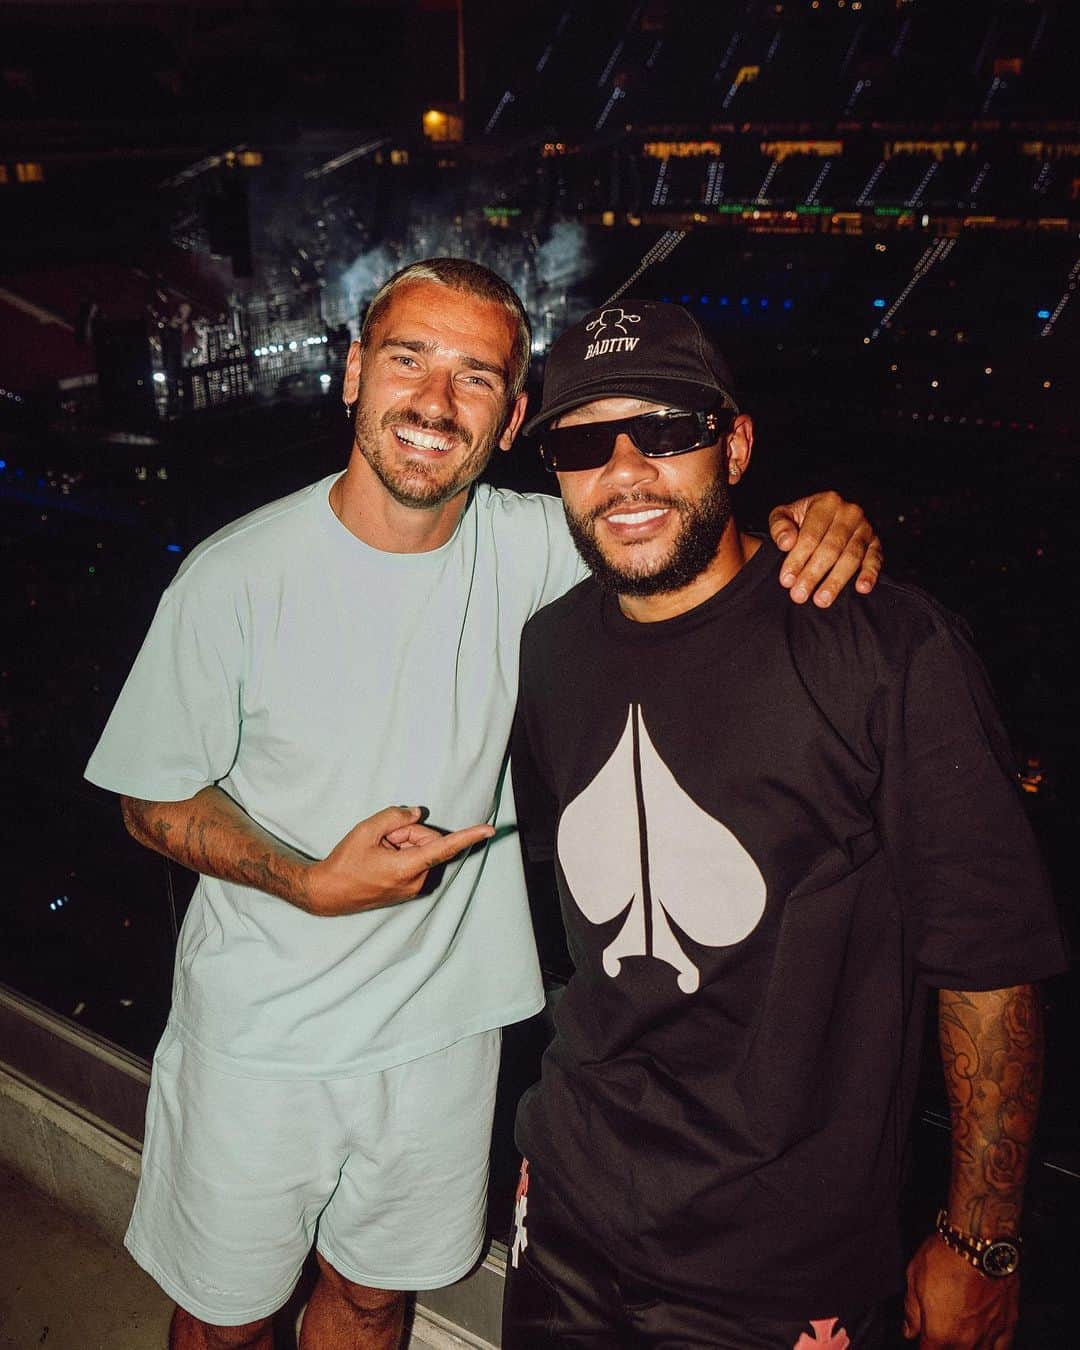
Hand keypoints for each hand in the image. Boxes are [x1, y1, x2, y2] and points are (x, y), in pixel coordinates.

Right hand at [306, 806, 493, 916]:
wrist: (328, 893)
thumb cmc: (345, 862)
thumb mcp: (366, 830)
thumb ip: (395, 817)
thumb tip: (418, 814)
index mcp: (406, 868)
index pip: (443, 848)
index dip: (468, 837)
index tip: (489, 830)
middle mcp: (415, 881)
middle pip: (427, 843)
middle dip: (408, 834)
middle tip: (382, 839)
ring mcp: (413, 889)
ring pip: (422, 852)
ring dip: (404, 844)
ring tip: (378, 851)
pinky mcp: (409, 891)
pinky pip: (416, 863)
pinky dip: (402, 855)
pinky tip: (381, 859)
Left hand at [768, 490, 882, 606]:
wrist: (826, 515)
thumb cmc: (802, 519)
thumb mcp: (785, 515)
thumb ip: (780, 526)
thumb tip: (786, 543)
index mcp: (826, 502)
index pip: (810, 535)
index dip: (797, 559)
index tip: (786, 580)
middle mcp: (849, 512)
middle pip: (831, 548)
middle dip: (813, 574)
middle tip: (799, 595)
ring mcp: (865, 528)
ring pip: (852, 556)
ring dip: (836, 580)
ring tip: (822, 600)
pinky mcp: (875, 542)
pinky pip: (875, 559)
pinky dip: (870, 574)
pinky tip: (862, 588)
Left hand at [903, 1234, 1018, 1349]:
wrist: (980, 1243)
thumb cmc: (944, 1257)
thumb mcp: (914, 1278)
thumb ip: (912, 1311)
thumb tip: (909, 1331)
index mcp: (939, 1334)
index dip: (924, 1347)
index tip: (924, 1340)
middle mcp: (965, 1342)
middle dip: (944, 1347)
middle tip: (942, 1330)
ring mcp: (989, 1335)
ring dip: (968, 1348)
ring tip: (961, 1338)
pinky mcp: (1008, 1324)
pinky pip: (1003, 1349)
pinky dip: (993, 1348)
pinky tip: (986, 1345)